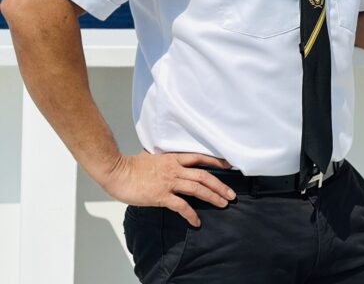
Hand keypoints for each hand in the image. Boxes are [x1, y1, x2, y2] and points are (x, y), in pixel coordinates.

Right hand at [99, 150, 235, 226]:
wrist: (117, 172)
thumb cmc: (131, 166)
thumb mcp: (152, 157)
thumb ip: (164, 160)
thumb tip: (167, 161)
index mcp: (173, 158)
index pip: (200, 157)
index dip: (216, 161)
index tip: (229, 165)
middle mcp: (175, 169)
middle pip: (204, 175)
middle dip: (220, 185)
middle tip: (231, 194)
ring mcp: (169, 182)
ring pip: (197, 188)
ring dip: (212, 196)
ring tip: (223, 204)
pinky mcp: (161, 196)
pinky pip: (181, 206)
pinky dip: (190, 214)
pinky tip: (196, 221)